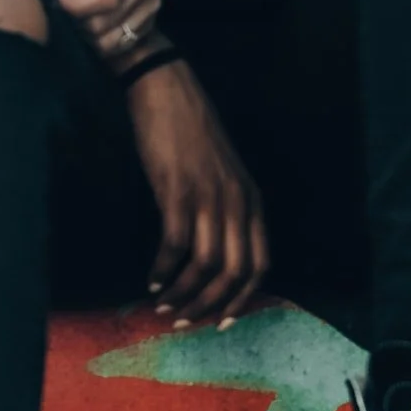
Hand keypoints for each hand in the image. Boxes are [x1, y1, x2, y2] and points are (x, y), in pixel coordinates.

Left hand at [44, 0, 159, 59]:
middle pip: (107, 23)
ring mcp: (153, 2)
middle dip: (78, 19)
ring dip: (88, 32)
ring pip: (114, 39)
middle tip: (66, 0)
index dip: (77, 5)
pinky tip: (92, 16)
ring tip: (80, 7)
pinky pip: (122, 43)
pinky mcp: (151, 17)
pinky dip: (102, 37)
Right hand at [129, 60, 267, 325]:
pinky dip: (163, 269)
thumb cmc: (190, 128)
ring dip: (184, 293)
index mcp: (252, 200)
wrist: (166, 89)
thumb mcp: (223, 172)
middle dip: (210, 305)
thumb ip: (226, 206)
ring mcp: (208, 197)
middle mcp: (236, 202)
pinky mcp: (177, 191)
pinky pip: (174, 245)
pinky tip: (150, 279)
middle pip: (235, 273)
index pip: (260, 265)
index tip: (220, 320)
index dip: (242, 299)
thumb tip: (214, 250)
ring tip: (163, 305)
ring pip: (205, 265)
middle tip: (184, 320)